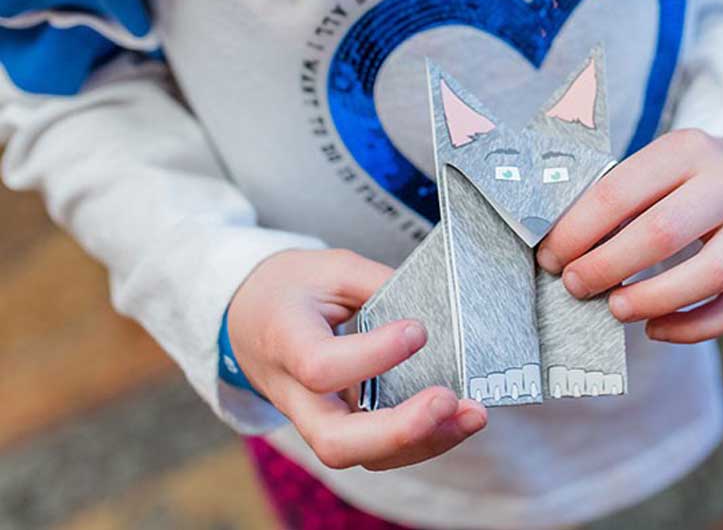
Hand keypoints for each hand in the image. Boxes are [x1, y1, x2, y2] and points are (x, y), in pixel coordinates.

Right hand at [228, 249, 486, 469]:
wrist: (248, 318)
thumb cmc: (290, 290)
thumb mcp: (329, 268)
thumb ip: (379, 282)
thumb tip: (436, 305)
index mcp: (284, 342)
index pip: (321, 366)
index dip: (371, 356)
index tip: (418, 330)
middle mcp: (296, 395)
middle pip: (335, 441)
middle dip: (398, 430)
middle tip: (447, 401)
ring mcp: (317, 419)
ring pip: (363, 456)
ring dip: (425, 442)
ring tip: (473, 414)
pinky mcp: (341, 427)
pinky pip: (380, 450)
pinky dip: (424, 440)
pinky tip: (460, 418)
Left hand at [537, 129, 722, 342]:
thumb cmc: (679, 181)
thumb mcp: (649, 169)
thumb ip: (608, 202)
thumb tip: (554, 250)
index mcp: (686, 148)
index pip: (619, 193)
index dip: (577, 232)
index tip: (551, 258)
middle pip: (663, 233)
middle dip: (608, 267)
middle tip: (575, 286)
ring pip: (710, 276)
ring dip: (653, 300)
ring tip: (615, 310)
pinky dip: (692, 328)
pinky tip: (655, 329)